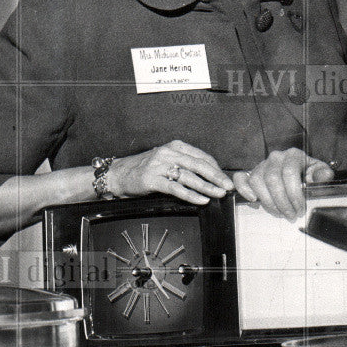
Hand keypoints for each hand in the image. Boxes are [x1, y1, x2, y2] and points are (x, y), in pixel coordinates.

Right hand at [108, 139, 233, 204]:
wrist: (119, 174)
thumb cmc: (146, 168)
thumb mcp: (167, 160)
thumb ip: (185, 164)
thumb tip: (209, 176)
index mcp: (175, 146)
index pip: (201, 156)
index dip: (216, 168)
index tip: (225, 179)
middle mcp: (169, 153)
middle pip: (198, 165)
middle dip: (216, 177)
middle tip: (228, 186)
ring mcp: (160, 165)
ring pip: (189, 177)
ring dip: (206, 187)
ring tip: (218, 194)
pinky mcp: (152, 179)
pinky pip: (176, 188)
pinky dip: (190, 195)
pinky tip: (201, 200)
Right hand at [232, 149, 334, 219]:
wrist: (296, 171)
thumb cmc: (307, 174)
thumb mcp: (318, 173)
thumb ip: (322, 174)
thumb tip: (323, 176)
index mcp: (293, 155)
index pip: (289, 173)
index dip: (294, 194)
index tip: (300, 209)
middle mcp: (276, 157)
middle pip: (273, 180)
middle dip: (282, 202)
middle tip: (291, 215)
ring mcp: (262, 164)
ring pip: (257, 182)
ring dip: (268, 201)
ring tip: (279, 213)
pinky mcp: (251, 173)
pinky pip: (241, 178)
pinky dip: (244, 189)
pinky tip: (253, 200)